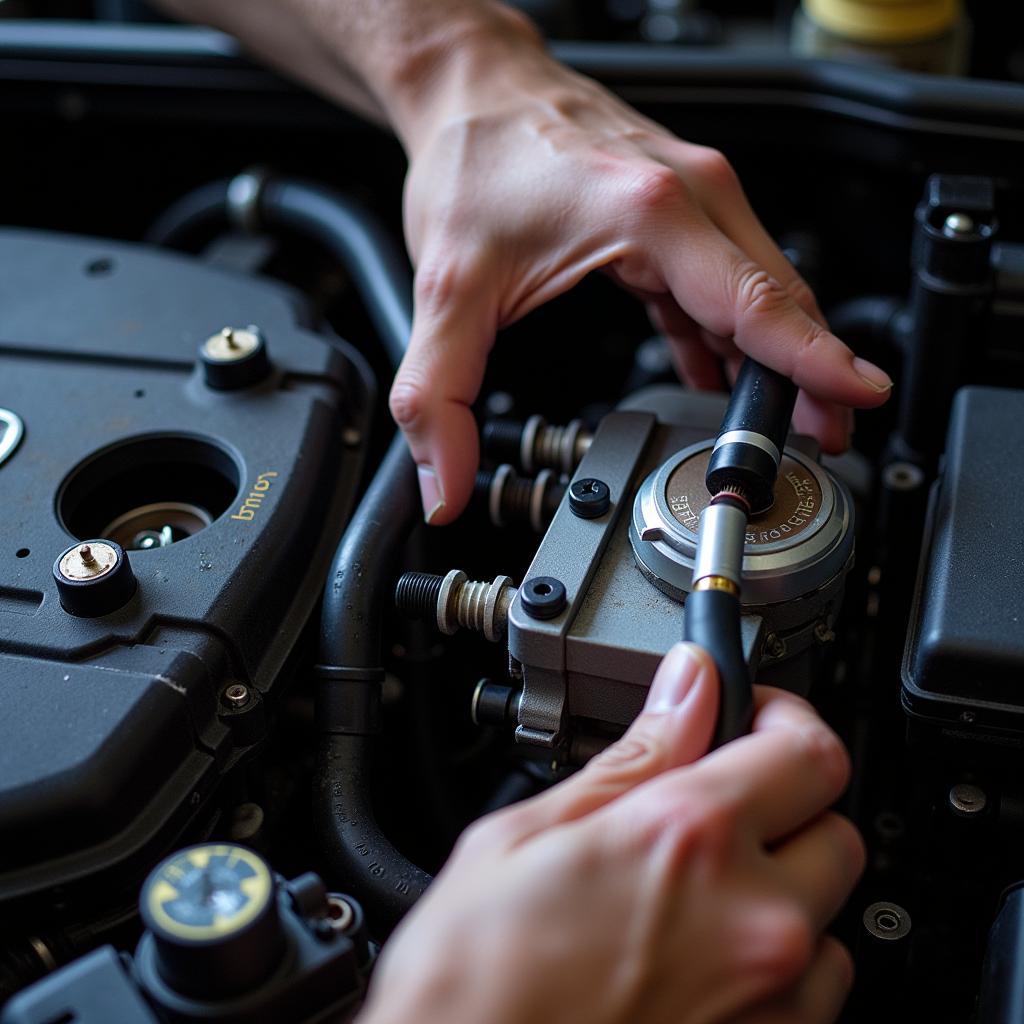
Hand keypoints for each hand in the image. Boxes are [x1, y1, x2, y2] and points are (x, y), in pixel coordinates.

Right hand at [357, 643, 864, 1023]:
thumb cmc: (474, 982)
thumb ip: (636, 756)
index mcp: (688, 840)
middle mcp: (752, 922)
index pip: (810, 752)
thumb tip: (686, 691)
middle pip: (836, 830)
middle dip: (785, 805)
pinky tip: (699, 959)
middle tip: (717, 807)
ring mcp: (771, 1005)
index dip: (783, 721)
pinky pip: (813, 994)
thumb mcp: (529, 835)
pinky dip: (774, 965)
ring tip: (695, 897)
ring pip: (829, 916)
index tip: (752, 722)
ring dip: (779, 890)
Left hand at [386, 8, 891, 522]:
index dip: (813, 359)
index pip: (755, 301)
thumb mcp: (446, 288)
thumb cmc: (474, 158)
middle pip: (778, 299)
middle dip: (811, 375)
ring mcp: (691, 197)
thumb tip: (444, 480)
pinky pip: (724, 281)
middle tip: (828, 439)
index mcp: (650, 212)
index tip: (859, 394)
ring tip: (793, 419)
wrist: (472, 86)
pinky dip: (734, 332)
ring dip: (782, 356)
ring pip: (761, 289)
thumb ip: (439, 394)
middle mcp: (689, 195)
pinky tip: (726, 371)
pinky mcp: (677, 210)